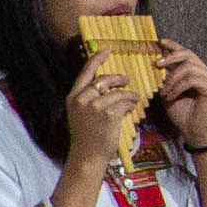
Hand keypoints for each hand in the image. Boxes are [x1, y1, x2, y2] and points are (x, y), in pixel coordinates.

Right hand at [64, 58, 145, 177]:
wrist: (87, 155)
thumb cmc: (86, 136)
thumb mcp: (80, 114)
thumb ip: (88, 98)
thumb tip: (107, 86)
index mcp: (73, 97)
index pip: (85, 73)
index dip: (96, 60)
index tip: (106, 51)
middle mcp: (82, 99)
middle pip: (104, 80)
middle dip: (118, 78)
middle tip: (127, 80)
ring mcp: (95, 106)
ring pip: (118, 92)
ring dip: (129, 94)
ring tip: (134, 98)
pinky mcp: (108, 114)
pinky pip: (124, 102)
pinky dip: (131, 104)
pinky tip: (132, 108)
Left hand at [151, 39, 206, 158]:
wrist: (194, 132)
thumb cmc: (182, 115)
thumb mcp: (168, 93)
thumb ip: (164, 80)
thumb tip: (155, 65)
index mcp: (195, 72)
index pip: (185, 53)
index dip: (173, 45)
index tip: (159, 42)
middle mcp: (205, 72)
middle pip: (188, 54)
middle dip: (170, 57)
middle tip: (156, 64)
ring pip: (188, 67)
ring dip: (172, 79)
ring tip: (164, 92)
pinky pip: (192, 79)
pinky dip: (178, 87)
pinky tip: (170, 96)